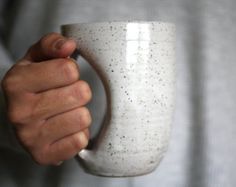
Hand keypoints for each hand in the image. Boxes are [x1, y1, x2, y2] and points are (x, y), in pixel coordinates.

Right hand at [1, 33, 91, 164]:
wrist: (18, 119)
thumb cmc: (33, 87)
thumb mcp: (37, 59)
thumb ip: (52, 45)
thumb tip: (68, 46)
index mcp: (16, 83)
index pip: (68, 70)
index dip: (71, 71)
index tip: (62, 77)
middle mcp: (20, 112)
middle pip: (80, 93)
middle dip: (79, 91)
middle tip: (66, 95)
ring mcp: (31, 137)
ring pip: (83, 117)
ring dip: (79, 113)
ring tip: (65, 112)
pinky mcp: (44, 155)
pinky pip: (80, 140)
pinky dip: (78, 133)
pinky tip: (65, 129)